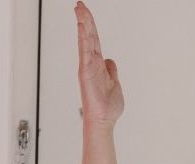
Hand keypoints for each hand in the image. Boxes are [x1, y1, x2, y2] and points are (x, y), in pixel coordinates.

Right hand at [75, 2, 123, 126]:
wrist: (103, 120)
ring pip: (85, 40)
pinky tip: (82, 26)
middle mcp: (92, 63)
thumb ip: (112, 71)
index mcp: (98, 64)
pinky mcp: (86, 72)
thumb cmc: (107, 107)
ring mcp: (88, 66)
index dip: (90, 24)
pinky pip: (84, 51)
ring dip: (83, 24)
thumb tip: (111, 61)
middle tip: (80, 3)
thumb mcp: (115, 84)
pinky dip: (83, 38)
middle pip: (89, 35)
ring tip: (79, 9)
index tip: (85, 11)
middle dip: (85, 18)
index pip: (94, 39)